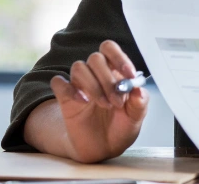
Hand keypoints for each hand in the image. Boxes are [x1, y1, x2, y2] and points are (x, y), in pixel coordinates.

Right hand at [48, 39, 148, 162]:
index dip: (119, 57)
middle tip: (117, 101)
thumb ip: (140, 101)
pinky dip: (69, 89)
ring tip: (104, 104)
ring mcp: (80, 85)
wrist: (104, 148)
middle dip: (108, 79)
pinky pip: (58, 82)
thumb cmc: (121, 127)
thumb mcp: (137, 116)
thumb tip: (139, 88)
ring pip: (79, 67)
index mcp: (115, 71)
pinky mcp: (65, 98)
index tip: (129, 75)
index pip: (110, 49)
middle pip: (95, 58)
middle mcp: (96, 74)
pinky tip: (83, 102)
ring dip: (93, 85)